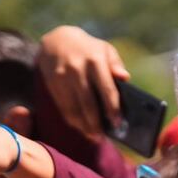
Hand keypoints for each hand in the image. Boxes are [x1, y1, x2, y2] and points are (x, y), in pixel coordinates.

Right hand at [37, 26, 129, 141]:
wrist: (57, 40)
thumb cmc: (88, 49)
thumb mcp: (105, 50)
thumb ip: (116, 64)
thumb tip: (125, 78)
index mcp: (96, 60)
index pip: (106, 89)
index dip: (112, 109)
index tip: (117, 123)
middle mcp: (78, 69)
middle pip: (88, 103)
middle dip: (95, 123)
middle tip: (102, 137)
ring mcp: (62, 77)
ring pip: (73, 108)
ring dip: (83, 126)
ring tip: (92, 136)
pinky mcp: (51, 83)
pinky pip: (62, 106)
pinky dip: (71, 119)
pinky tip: (79, 126)